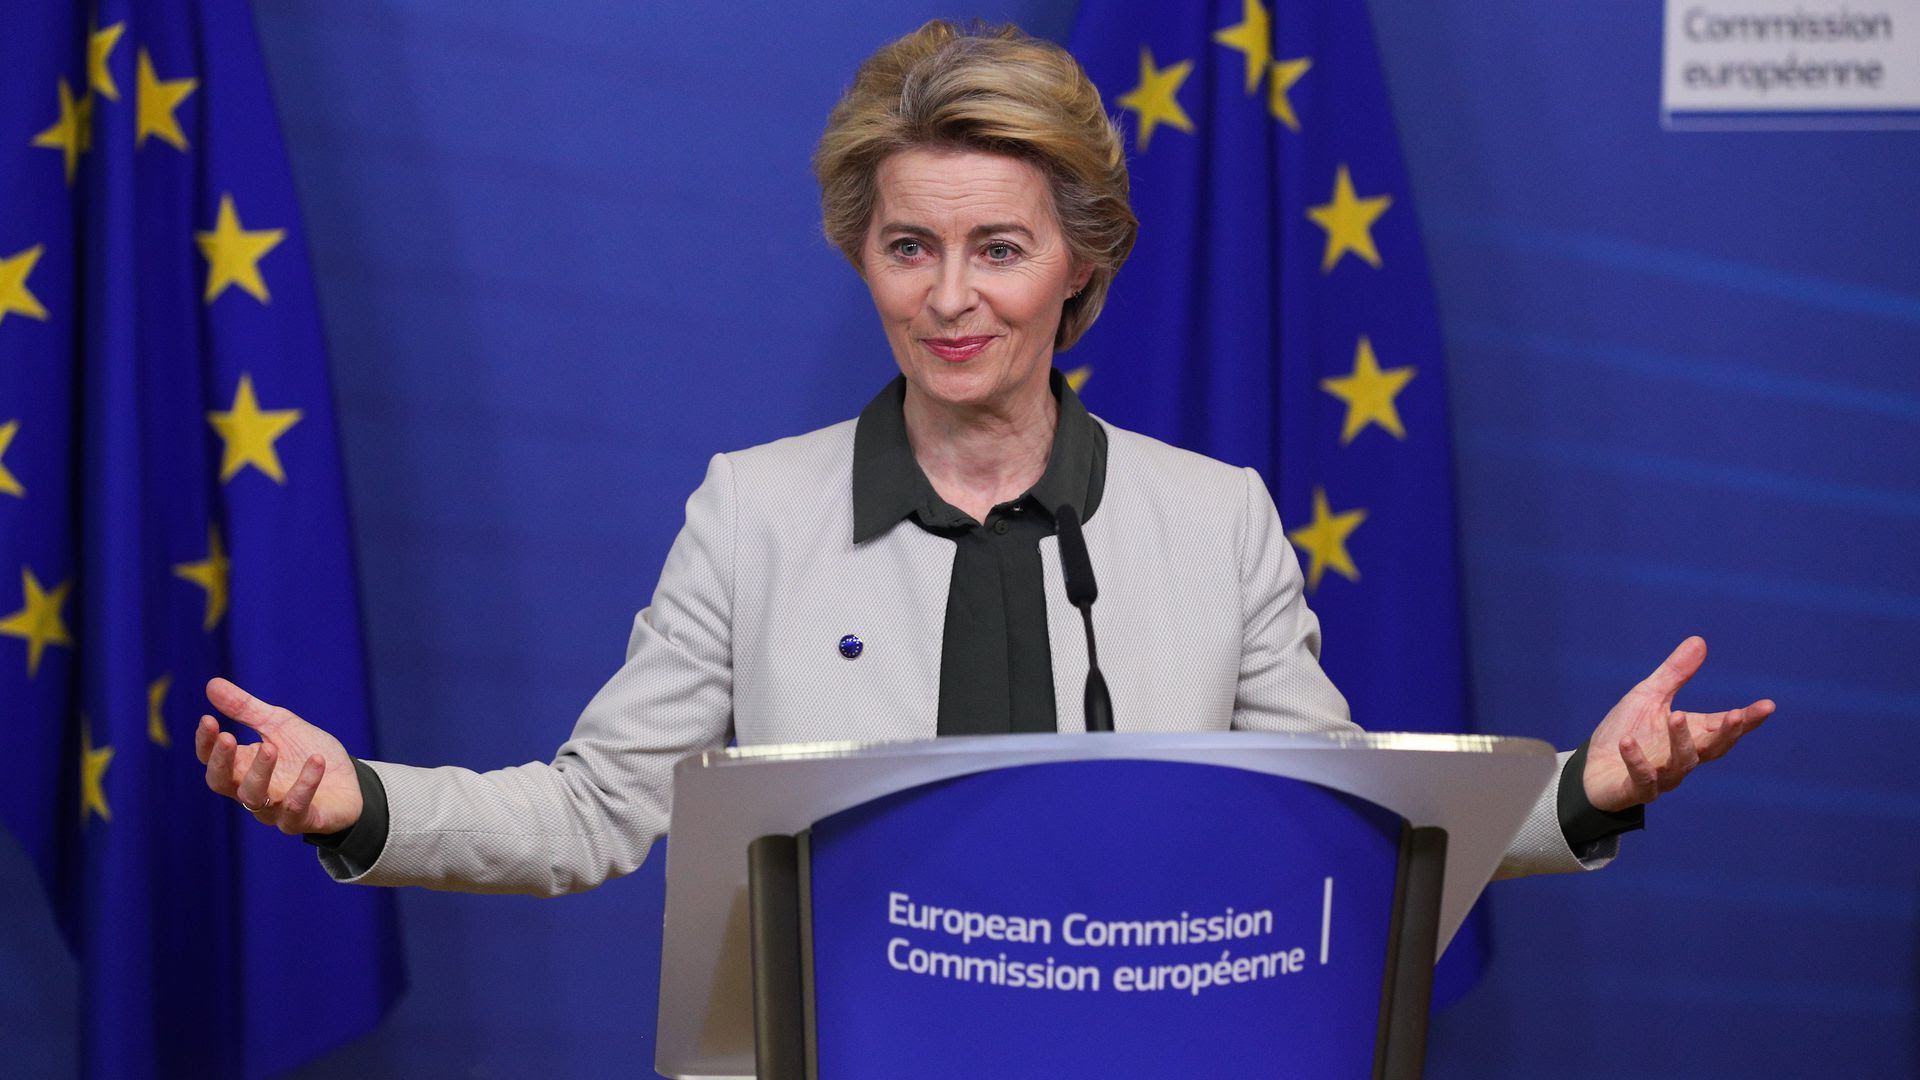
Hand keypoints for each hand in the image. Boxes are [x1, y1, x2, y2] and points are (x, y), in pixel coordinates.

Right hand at [197, 677, 363, 834]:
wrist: (349, 780)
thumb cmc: (306, 753)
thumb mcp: (279, 725)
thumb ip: (247, 709)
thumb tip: (212, 684)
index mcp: (243, 767)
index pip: (211, 760)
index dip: (206, 743)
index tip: (208, 719)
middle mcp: (253, 791)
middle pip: (222, 783)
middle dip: (222, 761)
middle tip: (228, 737)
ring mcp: (276, 809)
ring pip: (255, 798)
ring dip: (260, 772)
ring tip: (271, 747)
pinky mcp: (304, 820)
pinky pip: (297, 808)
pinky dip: (305, 785)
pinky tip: (316, 760)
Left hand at [1583, 636, 1774, 811]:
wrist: (1591, 769)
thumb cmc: (1626, 731)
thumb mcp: (1648, 697)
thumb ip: (1675, 674)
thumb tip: (1700, 640)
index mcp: (1690, 735)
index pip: (1723, 727)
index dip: (1747, 719)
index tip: (1768, 705)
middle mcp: (1681, 758)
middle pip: (1713, 749)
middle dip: (1727, 733)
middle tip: (1737, 716)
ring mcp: (1661, 776)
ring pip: (1681, 764)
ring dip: (1681, 741)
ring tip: (1676, 715)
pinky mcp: (1634, 790)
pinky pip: (1641, 778)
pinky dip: (1636, 761)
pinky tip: (1628, 741)